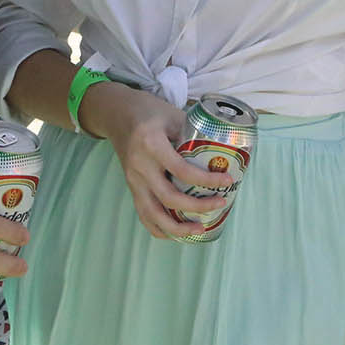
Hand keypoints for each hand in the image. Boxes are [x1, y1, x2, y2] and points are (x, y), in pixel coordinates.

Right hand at [83, 83, 234, 239]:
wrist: (117, 114)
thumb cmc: (149, 112)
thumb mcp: (173, 115)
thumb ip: (192, 135)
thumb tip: (221, 155)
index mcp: (151, 144)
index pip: (181, 170)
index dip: (206, 180)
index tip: (227, 180)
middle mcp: (140, 166)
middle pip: (169, 198)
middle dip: (197, 207)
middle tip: (220, 203)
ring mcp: (133, 180)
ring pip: (153, 214)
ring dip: (178, 228)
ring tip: (200, 230)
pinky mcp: (131, 187)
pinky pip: (143, 215)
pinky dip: (160, 228)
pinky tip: (178, 232)